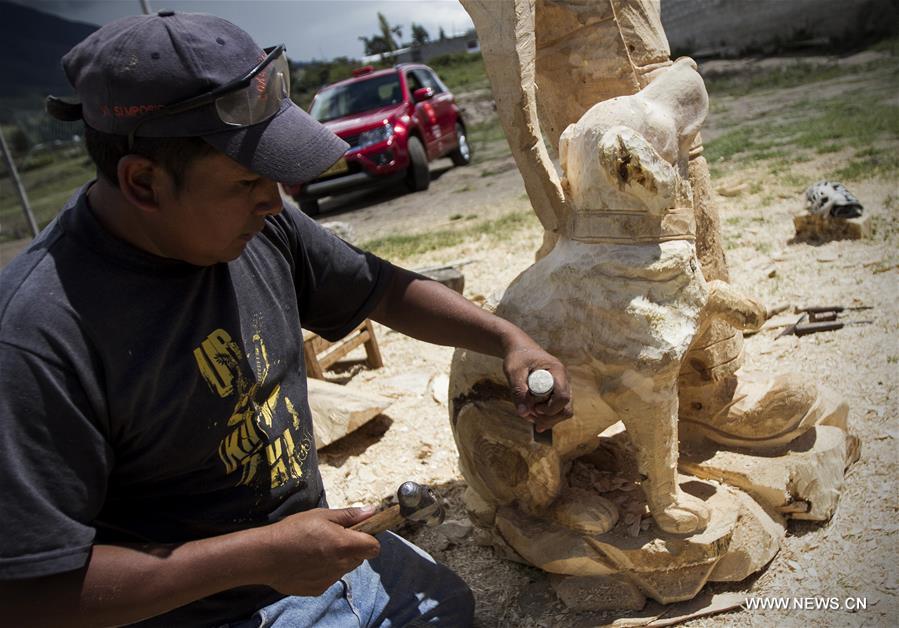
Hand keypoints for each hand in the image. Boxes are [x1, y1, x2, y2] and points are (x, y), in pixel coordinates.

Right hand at [256, 507, 380, 596]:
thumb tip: (372, 511)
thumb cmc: (293, 530)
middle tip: (331, 537)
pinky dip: (323, 570)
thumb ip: (349, 515)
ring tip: (315, 549)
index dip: (368, 538)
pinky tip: (307, 562)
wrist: (265, 556)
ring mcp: (330, 580)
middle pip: (358, 558)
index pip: (374, 547)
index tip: (357, 532)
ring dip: (337, 559)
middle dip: (351, 548)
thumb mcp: (321, 515)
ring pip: (343, 568)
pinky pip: (329, 578)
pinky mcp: (318, 589)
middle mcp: (341, 566)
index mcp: (345, 545)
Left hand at [502, 337, 572, 432]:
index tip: (533, 407)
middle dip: (548, 417)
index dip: (549, 408)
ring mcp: (563, 387)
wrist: (521, 349)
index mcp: (557, 371)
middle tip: (529, 415)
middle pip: (566, 408)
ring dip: (547, 418)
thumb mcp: (513, 372)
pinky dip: (546, 416)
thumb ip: (518, 391)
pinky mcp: (558, 393)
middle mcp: (564, 380)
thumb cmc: (517, 358)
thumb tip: (523, 413)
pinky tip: (532, 416)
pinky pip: (558, 410)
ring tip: (528, 414)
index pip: (563, 397)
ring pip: (564, 411)